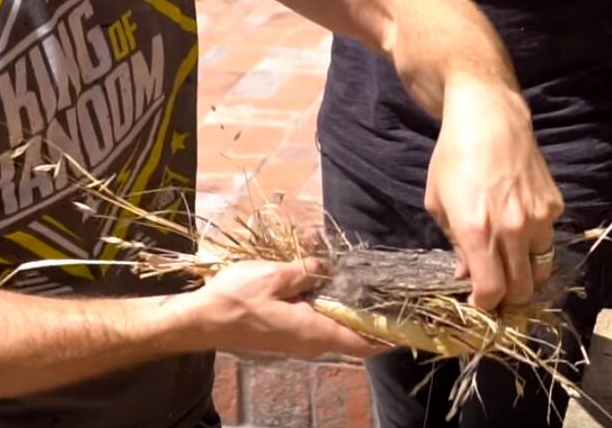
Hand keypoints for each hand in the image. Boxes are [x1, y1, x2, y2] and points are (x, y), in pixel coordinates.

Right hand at [180, 258, 382, 358]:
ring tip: (368, 285)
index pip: (362, 342)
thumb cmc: (236, 300)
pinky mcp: (286, 332)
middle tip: (393, 293)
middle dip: (373, 316)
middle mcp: (310, 342)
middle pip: (352, 334)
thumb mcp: (275, 276)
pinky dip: (330, 307)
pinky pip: (318, 321)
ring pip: (334, 326)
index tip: (410, 328)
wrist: (201, 320)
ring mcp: (297, 339)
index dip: (388, 336)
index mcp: (314, 331)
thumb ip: (306, 271)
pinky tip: (331, 284)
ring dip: (350, 309)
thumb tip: (327, 268)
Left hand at [424, 76, 563, 311]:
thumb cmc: (453, 158)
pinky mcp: (554, 203)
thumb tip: (467, 274)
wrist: (488, 118)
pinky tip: (521, 225)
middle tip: (497, 288)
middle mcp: (512, 230)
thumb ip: (455, 244)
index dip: (485, 305)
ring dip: (526, 273)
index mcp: (477, 233)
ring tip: (511, 263)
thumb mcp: (438, 203)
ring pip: (542, 269)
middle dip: (508, 297)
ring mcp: (538, 218)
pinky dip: (537, 241)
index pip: (492, 293)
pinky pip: (549, 238)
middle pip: (522, 290)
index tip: (479, 301)